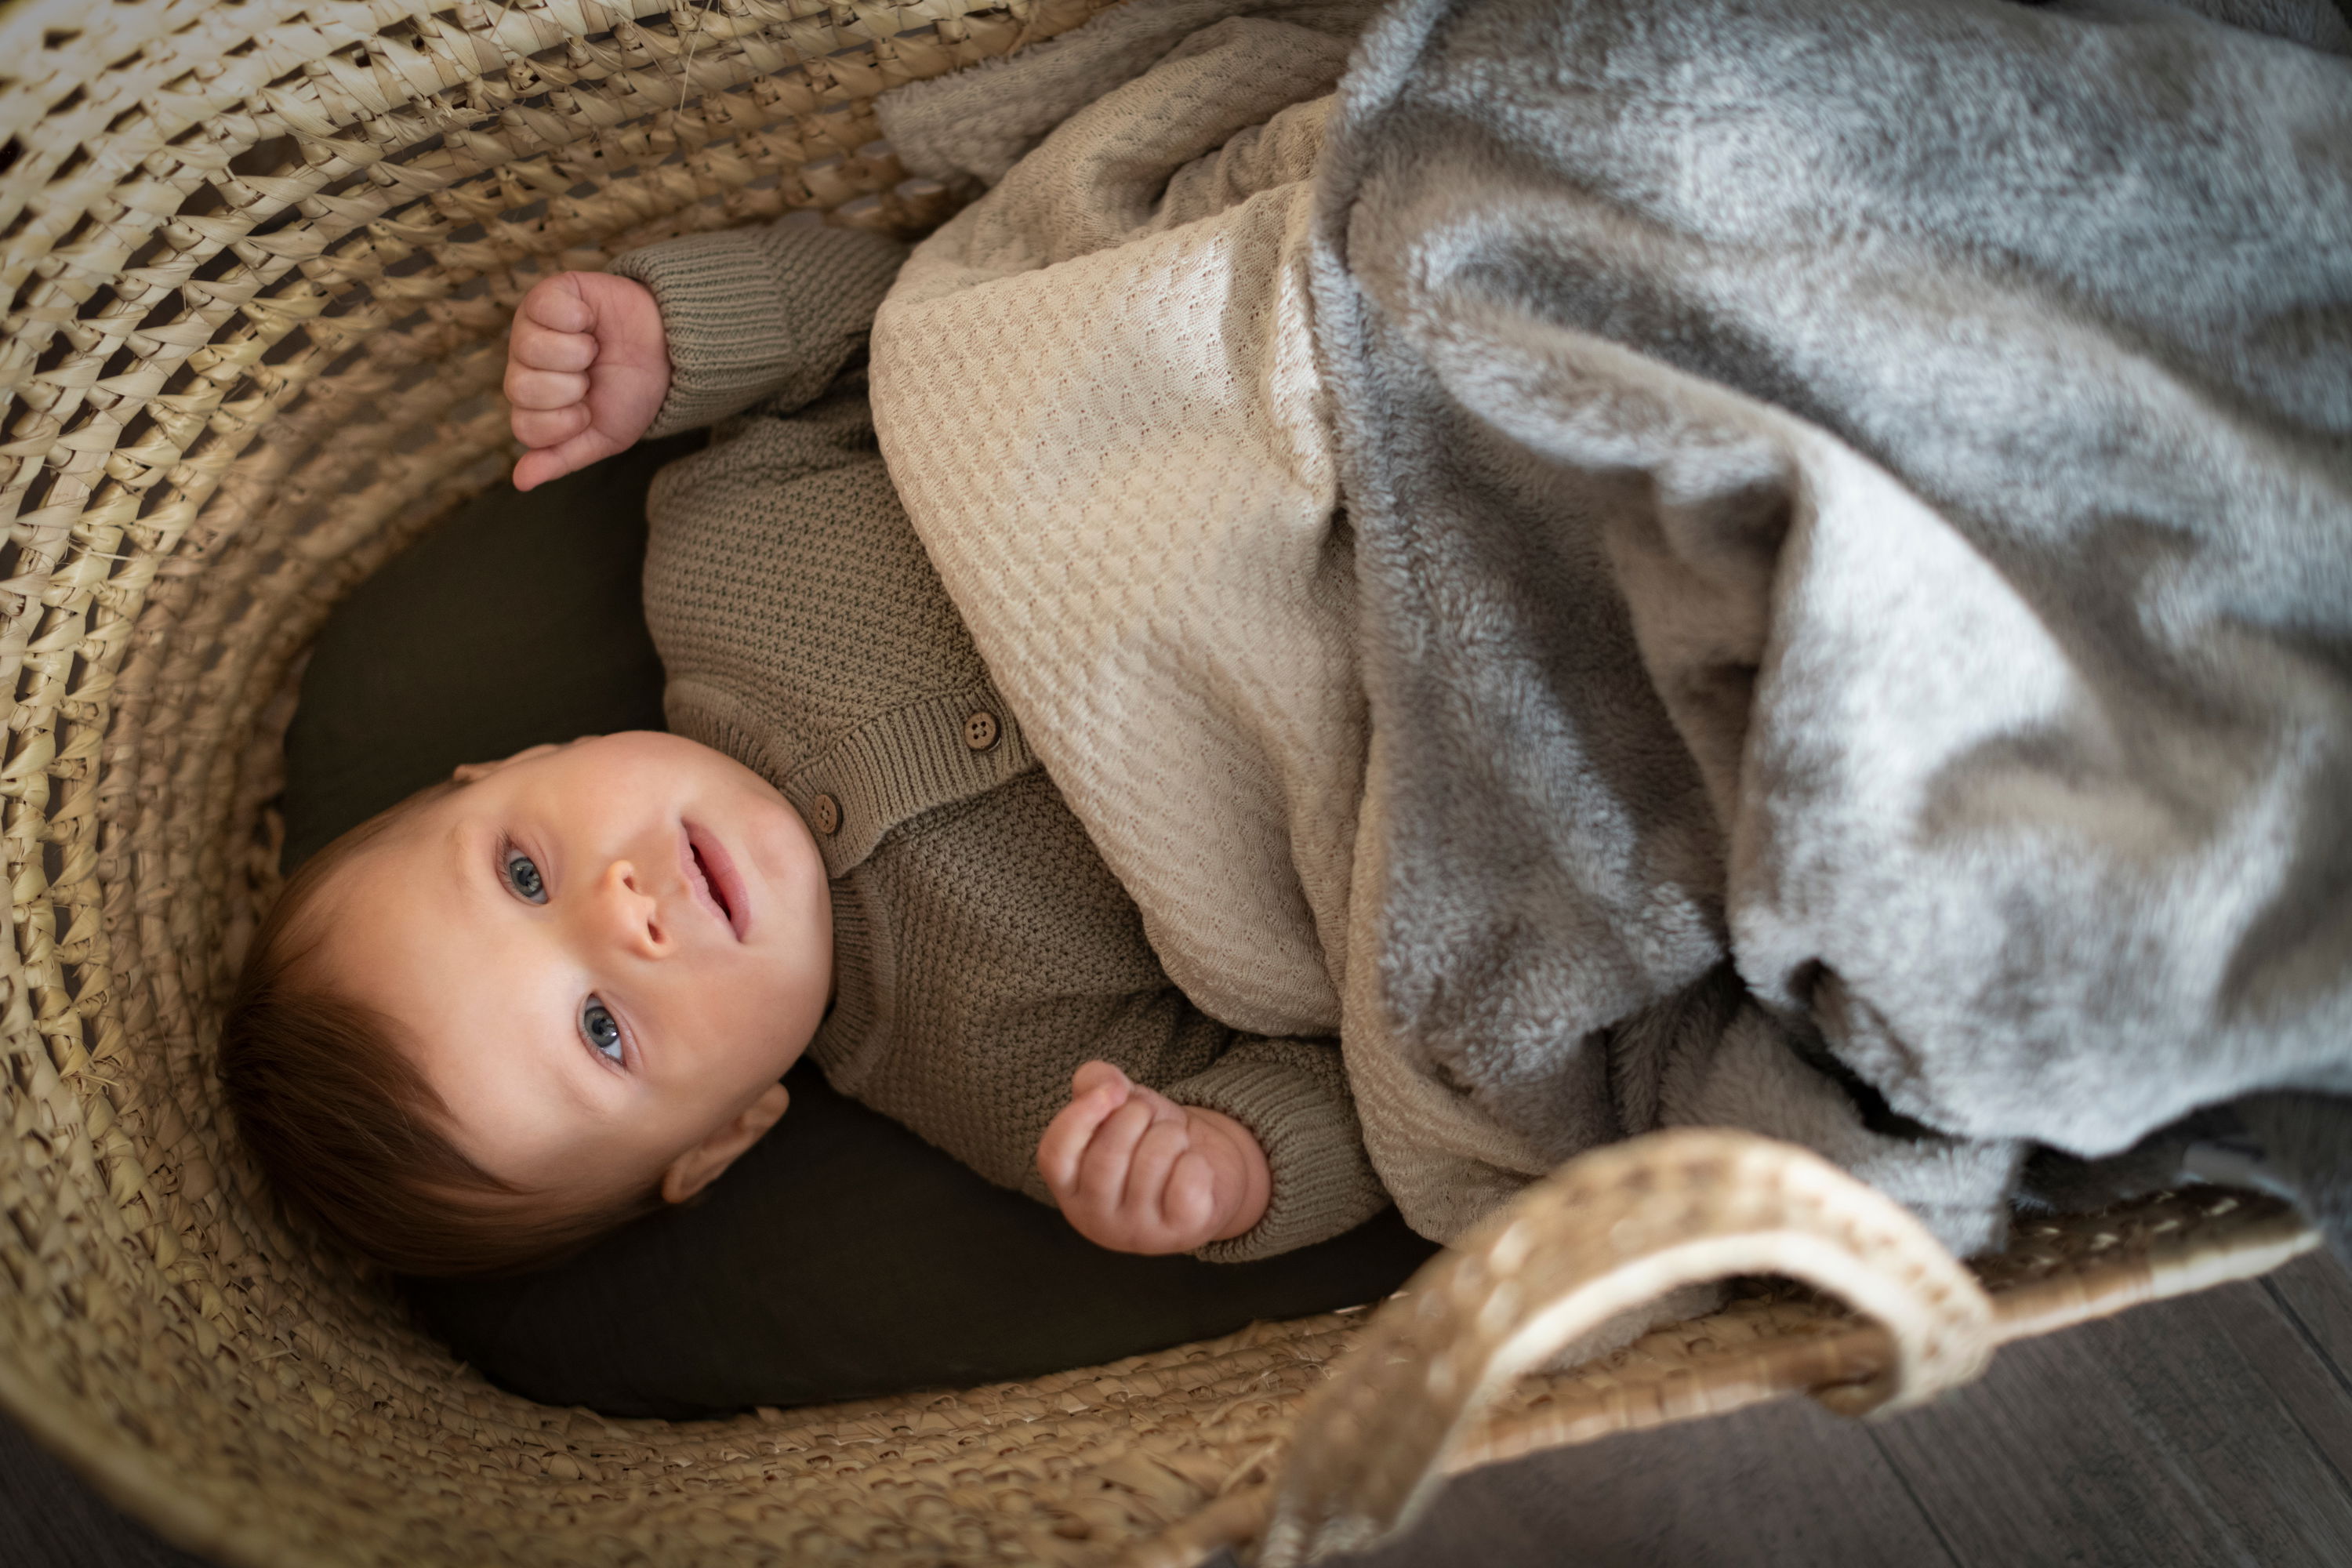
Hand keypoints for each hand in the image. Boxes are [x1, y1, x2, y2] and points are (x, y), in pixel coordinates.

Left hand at [504, 271, 669, 491]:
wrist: (669, 351)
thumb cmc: (633, 393)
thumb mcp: (603, 437)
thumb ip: (561, 458)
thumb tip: (520, 482)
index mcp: (534, 403)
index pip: (525, 426)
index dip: (565, 423)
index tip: (588, 411)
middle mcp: (524, 365)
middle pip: (521, 389)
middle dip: (571, 388)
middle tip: (591, 377)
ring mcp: (531, 327)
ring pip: (530, 349)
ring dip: (576, 353)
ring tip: (593, 349)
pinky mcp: (548, 294)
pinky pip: (543, 308)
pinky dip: (577, 317)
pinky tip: (590, 321)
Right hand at [1036, 1061, 1271, 1253]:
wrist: (1206, 1171)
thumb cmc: (1149, 1138)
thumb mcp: (1118, 1103)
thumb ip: (1095, 1082)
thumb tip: (1108, 1087)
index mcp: (1068, 1186)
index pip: (1055, 1155)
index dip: (1080, 1116)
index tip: (1114, 1090)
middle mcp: (1094, 1218)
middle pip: (1107, 1156)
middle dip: (1136, 1116)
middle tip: (1149, 1116)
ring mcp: (1137, 1232)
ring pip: (1153, 1161)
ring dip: (1170, 1135)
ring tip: (1173, 1142)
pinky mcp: (1181, 1232)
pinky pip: (1187, 1181)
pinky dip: (1196, 1161)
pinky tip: (1192, 1168)